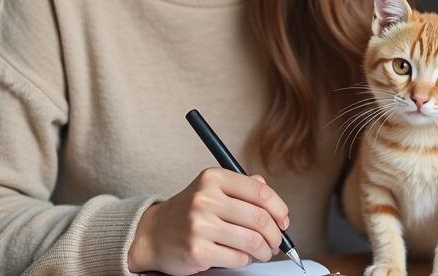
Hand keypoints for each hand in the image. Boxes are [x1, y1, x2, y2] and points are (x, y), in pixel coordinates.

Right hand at [128, 169, 288, 274]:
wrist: (153, 233)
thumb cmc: (189, 211)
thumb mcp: (213, 189)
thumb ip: (244, 187)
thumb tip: (274, 201)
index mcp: (213, 178)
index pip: (260, 192)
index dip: (280, 209)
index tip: (284, 220)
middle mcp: (205, 199)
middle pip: (260, 219)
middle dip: (276, 235)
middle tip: (276, 241)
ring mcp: (200, 225)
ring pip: (252, 241)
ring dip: (265, 251)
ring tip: (263, 251)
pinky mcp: (197, 251)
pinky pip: (238, 258)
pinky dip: (246, 260)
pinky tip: (242, 256)